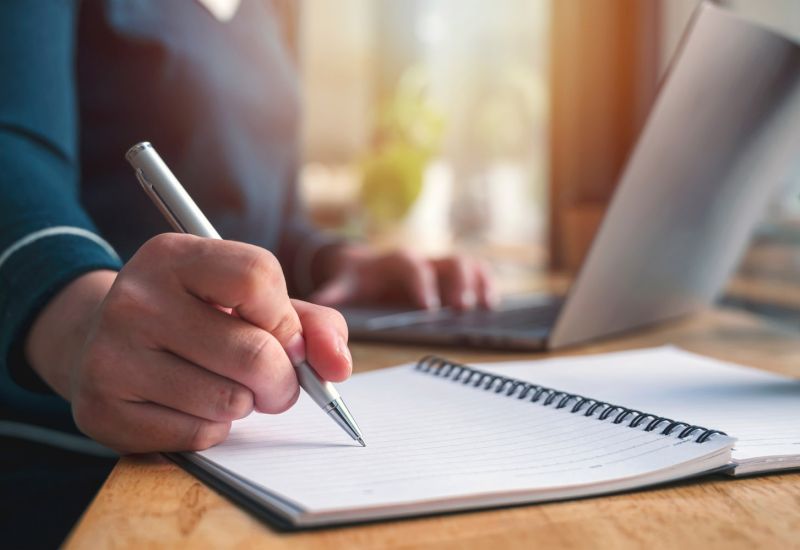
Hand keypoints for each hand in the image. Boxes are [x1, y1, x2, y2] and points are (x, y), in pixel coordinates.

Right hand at [25, 234, 350, 453]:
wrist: (100, 339)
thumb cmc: (197, 316)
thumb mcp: (250, 301)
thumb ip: (310, 324)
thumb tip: (338, 367)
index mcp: (174, 255)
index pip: (258, 277)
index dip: (287, 320)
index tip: (286, 338)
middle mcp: (136, 297)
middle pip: (254, 353)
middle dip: (282, 380)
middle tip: (274, 382)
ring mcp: (112, 353)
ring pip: (229, 401)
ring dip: (244, 404)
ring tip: (223, 385)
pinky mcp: (103, 408)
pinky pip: (197, 434)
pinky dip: (212, 429)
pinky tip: (190, 405)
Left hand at [310, 246, 496, 310]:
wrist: (363, 267)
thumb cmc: (356, 280)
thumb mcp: (342, 285)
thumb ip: (334, 294)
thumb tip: (321, 302)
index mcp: (394, 262)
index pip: (411, 266)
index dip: (421, 283)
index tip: (427, 307)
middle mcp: (422, 260)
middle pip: (447, 262)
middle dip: (457, 284)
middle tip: (461, 308)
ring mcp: (439, 267)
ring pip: (466, 264)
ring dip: (476, 283)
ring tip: (484, 307)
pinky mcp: (452, 277)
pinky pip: (476, 272)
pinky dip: (486, 284)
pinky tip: (491, 304)